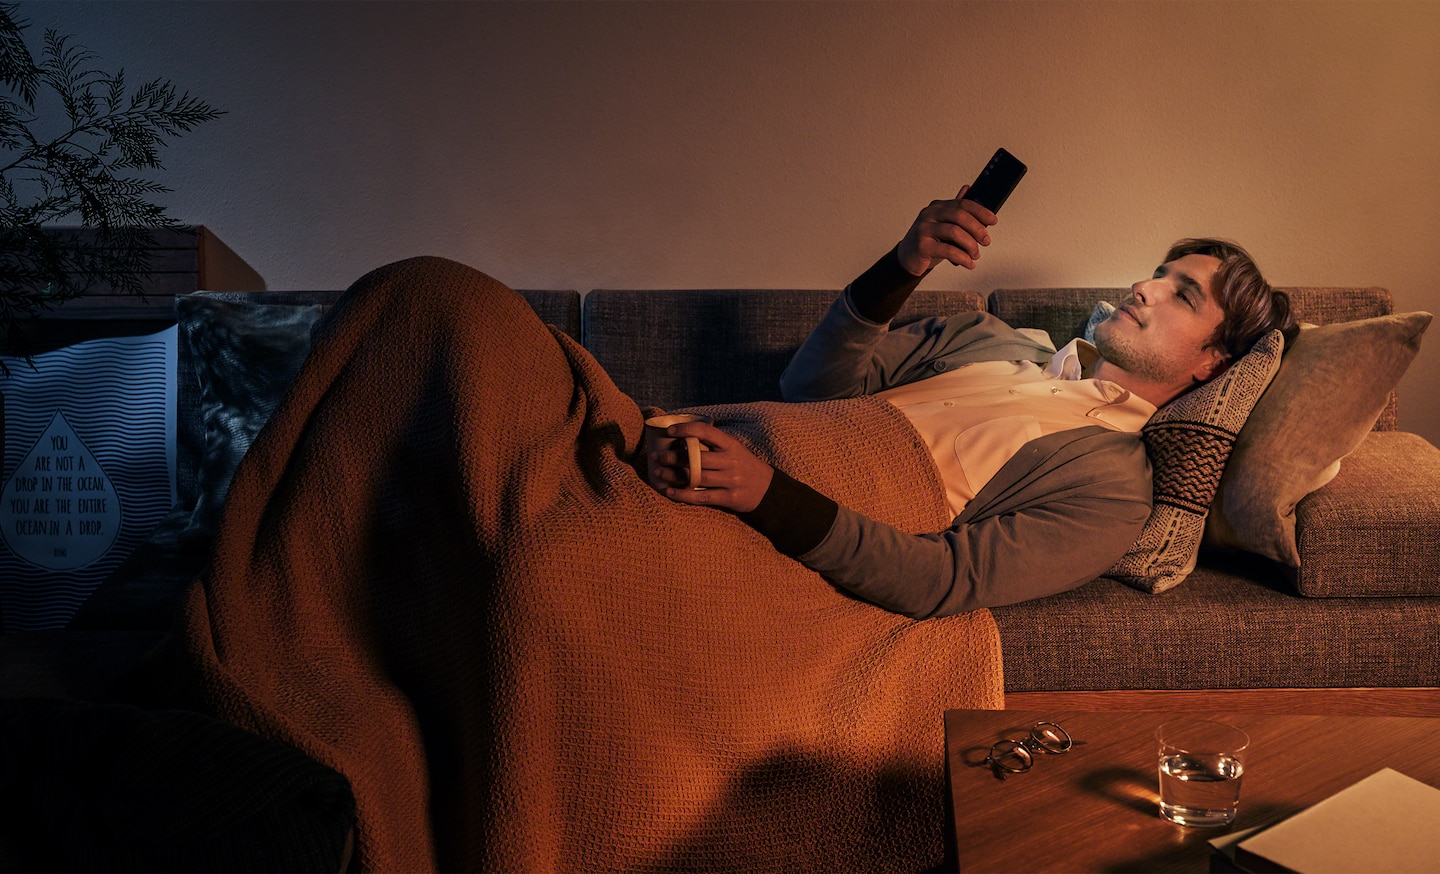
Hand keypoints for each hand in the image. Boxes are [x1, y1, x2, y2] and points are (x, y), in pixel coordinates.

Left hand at [648, 422, 773, 512]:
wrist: (767, 489)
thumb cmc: (743, 465)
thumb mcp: (734, 448)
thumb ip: (714, 443)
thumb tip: (683, 436)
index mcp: (731, 445)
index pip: (706, 431)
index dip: (686, 429)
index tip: (670, 431)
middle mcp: (731, 461)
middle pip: (696, 458)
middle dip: (672, 457)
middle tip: (655, 456)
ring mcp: (730, 481)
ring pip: (696, 477)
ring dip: (673, 475)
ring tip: (657, 473)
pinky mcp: (729, 498)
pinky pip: (701, 497)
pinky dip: (683, 495)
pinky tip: (669, 491)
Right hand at [895, 184, 998, 275]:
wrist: (907, 258)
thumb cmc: (928, 240)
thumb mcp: (943, 224)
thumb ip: (956, 210)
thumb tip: (969, 189)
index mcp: (937, 207)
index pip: (963, 203)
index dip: (981, 211)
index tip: (993, 220)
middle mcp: (929, 214)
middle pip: (960, 215)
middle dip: (977, 228)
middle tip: (986, 241)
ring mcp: (924, 229)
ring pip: (955, 232)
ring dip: (970, 245)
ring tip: (975, 255)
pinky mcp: (922, 246)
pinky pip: (948, 250)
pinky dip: (962, 258)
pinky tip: (968, 263)